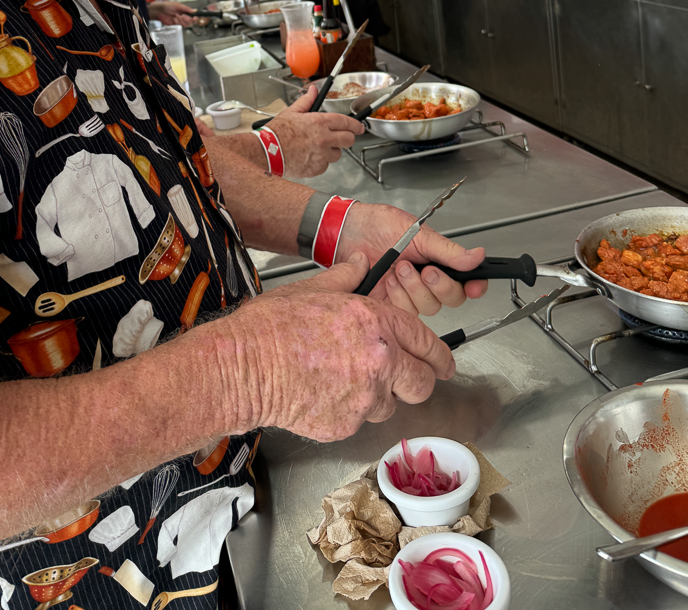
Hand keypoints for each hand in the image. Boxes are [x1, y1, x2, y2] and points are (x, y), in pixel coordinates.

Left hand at [150, 0, 196, 25]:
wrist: (159, 11)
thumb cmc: (167, 6)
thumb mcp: (177, 5)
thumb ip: (186, 8)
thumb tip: (194, 10)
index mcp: (185, 10)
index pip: (193, 14)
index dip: (195, 17)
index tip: (195, 17)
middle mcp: (183, 15)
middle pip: (191, 21)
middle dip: (189, 19)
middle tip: (184, 16)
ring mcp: (180, 20)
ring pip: (187, 24)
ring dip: (183, 20)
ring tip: (178, 16)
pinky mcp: (176, 24)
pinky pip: (181, 25)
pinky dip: (179, 22)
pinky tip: (175, 19)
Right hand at [231, 253, 455, 440]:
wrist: (244, 366)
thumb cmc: (272, 327)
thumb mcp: (313, 290)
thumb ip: (346, 277)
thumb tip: (360, 263)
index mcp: (376, 322)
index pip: (426, 342)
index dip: (440, 355)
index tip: (443, 362)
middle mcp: (379, 361)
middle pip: (421, 383)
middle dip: (416, 381)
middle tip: (403, 378)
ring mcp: (364, 398)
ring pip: (389, 404)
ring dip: (377, 396)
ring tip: (343, 379)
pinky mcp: (346, 425)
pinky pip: (358, 420)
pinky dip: (348, 411)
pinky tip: (323, 393)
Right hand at [267, 84, 363, 176]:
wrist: (267, 152)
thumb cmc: (277, 132)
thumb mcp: (292, 112)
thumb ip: (307, 101)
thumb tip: (313, 90)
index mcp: (320, 122)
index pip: (347, 123)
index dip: (356, 125)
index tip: (359, 127)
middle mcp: (324, 139)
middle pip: (349, 140)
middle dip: (347, 138)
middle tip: (341, 138)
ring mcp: (321, 155)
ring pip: (337, 154)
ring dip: (331, 151)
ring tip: (317, 148)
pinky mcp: (317, 168)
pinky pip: (326, 165)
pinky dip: (320, 162)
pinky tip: (309, 156)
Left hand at [337, 201, 486, 315]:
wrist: (349, 233)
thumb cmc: (380, 226)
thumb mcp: (418, 234)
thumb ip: (448, 251)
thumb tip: (477, 256)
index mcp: (438, 260)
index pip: (466, 280)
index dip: (475, 286)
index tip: (475, 286)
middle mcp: (427, 279)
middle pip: (452, 299)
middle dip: (439, 285)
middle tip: (425, 270)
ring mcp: (410, 293)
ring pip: (429, 307)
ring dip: (415, 288)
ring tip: (399, 268)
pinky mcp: (392, 304)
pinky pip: (406, 312)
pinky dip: (399, 297)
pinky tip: (389, 281)